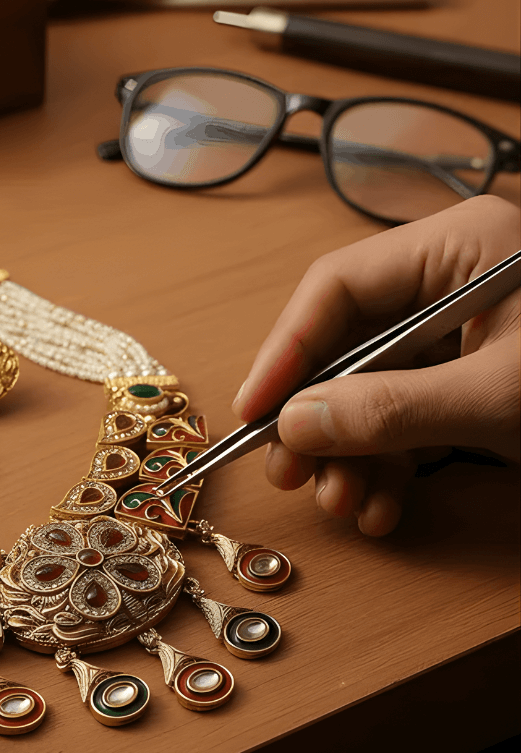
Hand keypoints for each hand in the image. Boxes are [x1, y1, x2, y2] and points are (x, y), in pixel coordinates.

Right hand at [233, 195, 519, 535]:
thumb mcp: (500, 397)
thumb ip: (391, 408)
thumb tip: (296, 424)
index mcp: (459, 247)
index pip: (337, 288)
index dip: (285, 352)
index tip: (255, 413)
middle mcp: (452, 283)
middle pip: (348, 346)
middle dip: (320, 420)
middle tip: (290, 474)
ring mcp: (465, 334)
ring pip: (373, 390)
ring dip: (352, 455)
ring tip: (346, 505)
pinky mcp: (478, 379)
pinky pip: (409, 416)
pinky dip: (392, 464)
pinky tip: (386, 505)